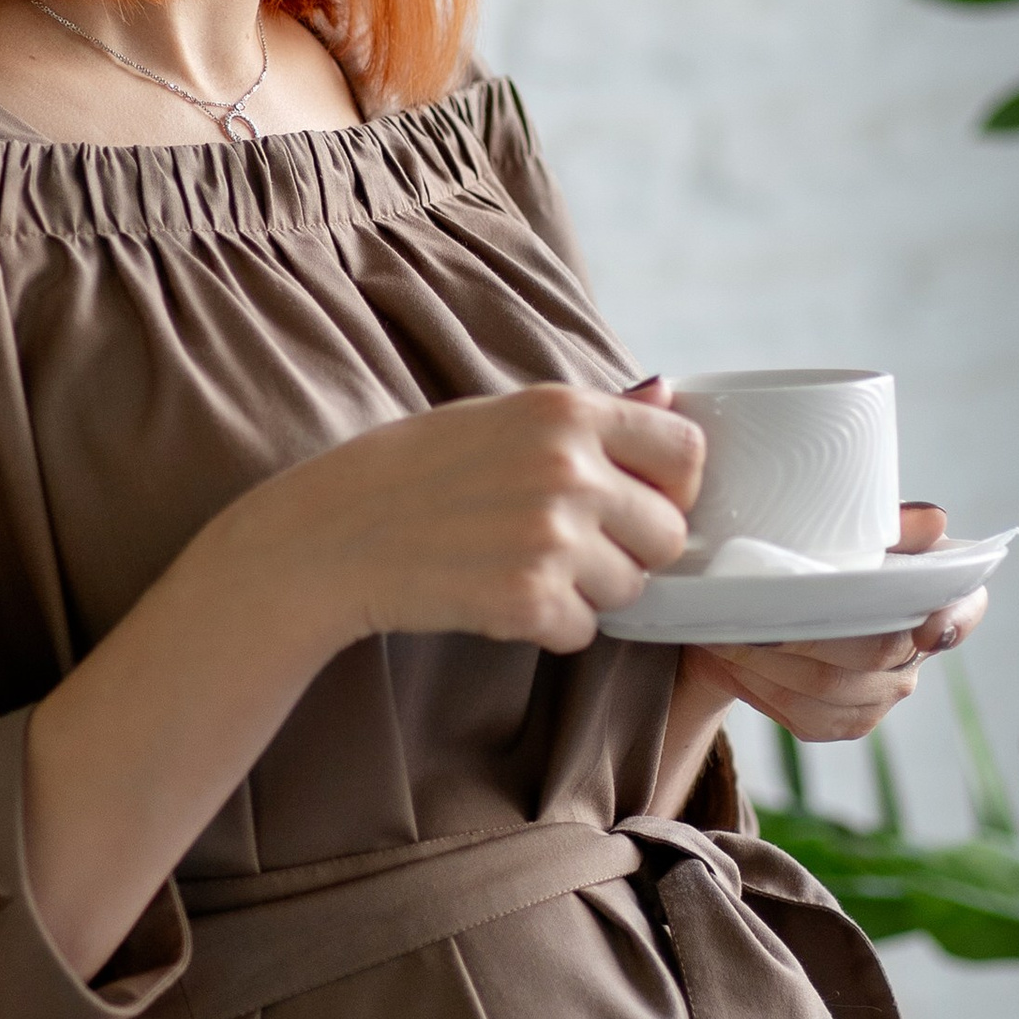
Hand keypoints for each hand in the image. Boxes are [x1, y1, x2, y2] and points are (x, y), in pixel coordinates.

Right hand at [237, 382, 706, 655]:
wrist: (332, 533)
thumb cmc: (416, 469)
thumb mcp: (502, 416)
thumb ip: (591, 414)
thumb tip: (667, 389)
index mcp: (567, 411)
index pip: (686, 451)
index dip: (669, 486)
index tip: (636, 500)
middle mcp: (570, 469)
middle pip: (668, 533)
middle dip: (631, 549)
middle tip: (570, 547)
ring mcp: (552, 537)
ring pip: (631, 588)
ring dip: (589, 590)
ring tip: (522, 566)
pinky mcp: (529, 600)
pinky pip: (584, 629)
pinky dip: (551, 625)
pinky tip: (500, 596)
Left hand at [677, 500, 988, 744]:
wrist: (763, 602)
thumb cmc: (813, 553)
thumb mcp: (842, 529)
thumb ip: (888, 523)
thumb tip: (932, 520)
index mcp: (935, 591)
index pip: (966, 608)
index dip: (955, 620)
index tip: (929, 629)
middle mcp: (920, 649)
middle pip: (876, 650)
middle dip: (811, 632)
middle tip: (757, 611)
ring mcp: (886, 692)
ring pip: (832, 688)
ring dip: (773, 661)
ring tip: (729, 630)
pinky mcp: (847, 722)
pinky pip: (808, 716)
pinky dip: (764, 688)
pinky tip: (736, 661)